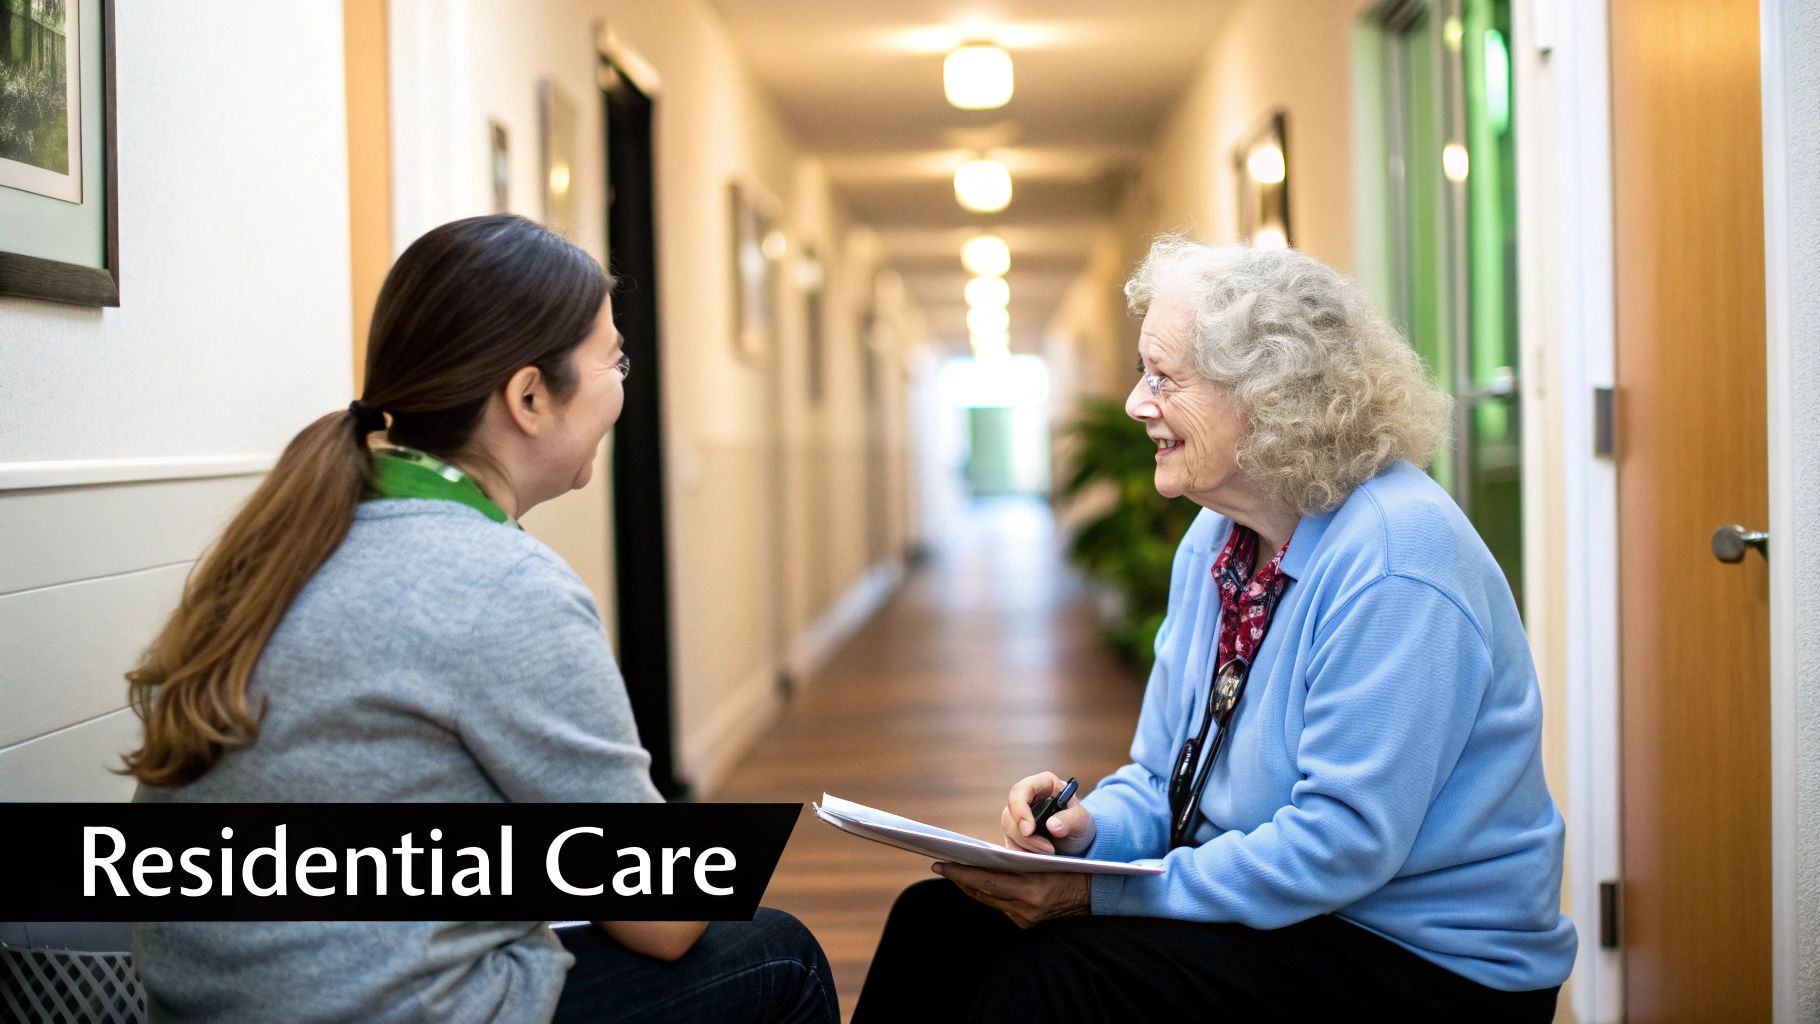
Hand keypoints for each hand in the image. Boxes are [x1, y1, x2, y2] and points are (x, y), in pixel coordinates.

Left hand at [935, 863, 1091, 927]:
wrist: (1096, 893)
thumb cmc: (1074, 868)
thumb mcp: (1047, 858)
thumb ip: (1018, 859)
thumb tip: (985, 854)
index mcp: (1031, 891)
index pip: (986, 882)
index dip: (961, 874)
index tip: (941, 864)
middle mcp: (1025, 910)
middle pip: (982, 893)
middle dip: (960, 879)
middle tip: (941, 865)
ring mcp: (1025, 919)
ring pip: (989, 900)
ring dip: (971, 885)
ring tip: (955, 870)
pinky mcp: (1026, 923)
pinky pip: (1000, 905)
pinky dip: (987, 892)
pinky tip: (977, 881)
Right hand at [1002, 771, 1095, 855]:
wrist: (1078, 841)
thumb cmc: (1079, 823)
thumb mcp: (1082, 821)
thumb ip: (1070, 820)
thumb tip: (1052, 826)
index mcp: (1042, 785)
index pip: (1021, 791)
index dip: (1020, 809)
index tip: (1029, 829)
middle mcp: (1025, 799)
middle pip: (1010, 814)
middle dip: (1026, 836)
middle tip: (1048, 849)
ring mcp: (1017, 817)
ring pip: (1009, 831)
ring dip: (1026, 846)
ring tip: (1049, 853)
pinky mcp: (1014, 835)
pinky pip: (1010, 845)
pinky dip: (1022, 855)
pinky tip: (1038, 859)